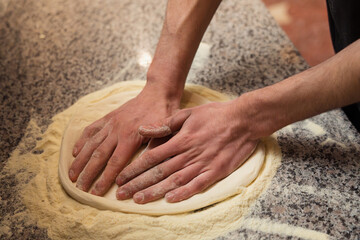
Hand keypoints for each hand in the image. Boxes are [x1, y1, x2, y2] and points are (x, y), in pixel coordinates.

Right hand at [68, 84, 179, 195]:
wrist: (158, 93)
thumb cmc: (165, 114)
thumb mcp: (167, 130)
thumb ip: (156, 146)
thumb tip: (147, 163)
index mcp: (131, 137)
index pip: (115, 163)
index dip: (104, 179)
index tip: (96, 193)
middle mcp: (117, 131)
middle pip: (98, 156)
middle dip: (87, 174)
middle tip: (79, 189)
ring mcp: (111, 123)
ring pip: (91, 144)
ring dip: (80, 160)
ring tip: (71, 175)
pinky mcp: (109, 117)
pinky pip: (91, 129)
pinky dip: (82, 141)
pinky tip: (75, 152)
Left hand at [115, 99, 258, 203]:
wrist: (243, 120)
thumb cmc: (215, 114)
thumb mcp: (188, 113)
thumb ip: (166, 123)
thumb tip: (143, 130)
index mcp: (181, 139)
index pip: (151, 157)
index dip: (134, 169)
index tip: (121, 178)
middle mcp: (189, 154)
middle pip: (159, 172)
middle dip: (138, 184)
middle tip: (121, 194)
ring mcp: (203, 164)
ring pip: (174, 181)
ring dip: (155, 192)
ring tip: (139, 200)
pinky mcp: (216, 172)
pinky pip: (198, 186)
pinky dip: (183, 193)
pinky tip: (170, 200)